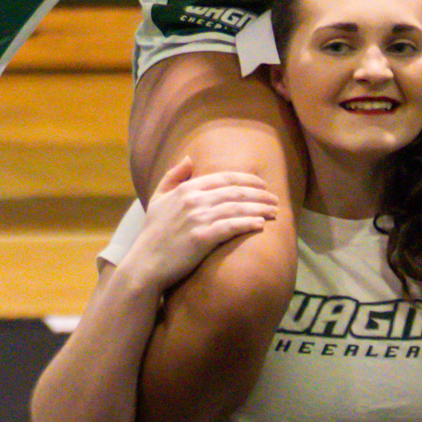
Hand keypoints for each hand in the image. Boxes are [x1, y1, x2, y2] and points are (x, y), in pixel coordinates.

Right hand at [125, 158, 279, 291]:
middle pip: (235, 192)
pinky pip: (231, 226)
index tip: (262, 184)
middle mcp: (194, 200)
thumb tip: (190, 158)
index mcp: (186, 189)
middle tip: (275, 199)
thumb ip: (173, 176)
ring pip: (237, 208)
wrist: (145, 264)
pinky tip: (260, 224)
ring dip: (259, 208)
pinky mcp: (202, 238)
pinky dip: (247, 223)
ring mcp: (198, 218)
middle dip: (259, 194)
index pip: (224, 178)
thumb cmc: (153, 233)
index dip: (247, 180)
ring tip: (274, 211)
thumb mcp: (157, 198)